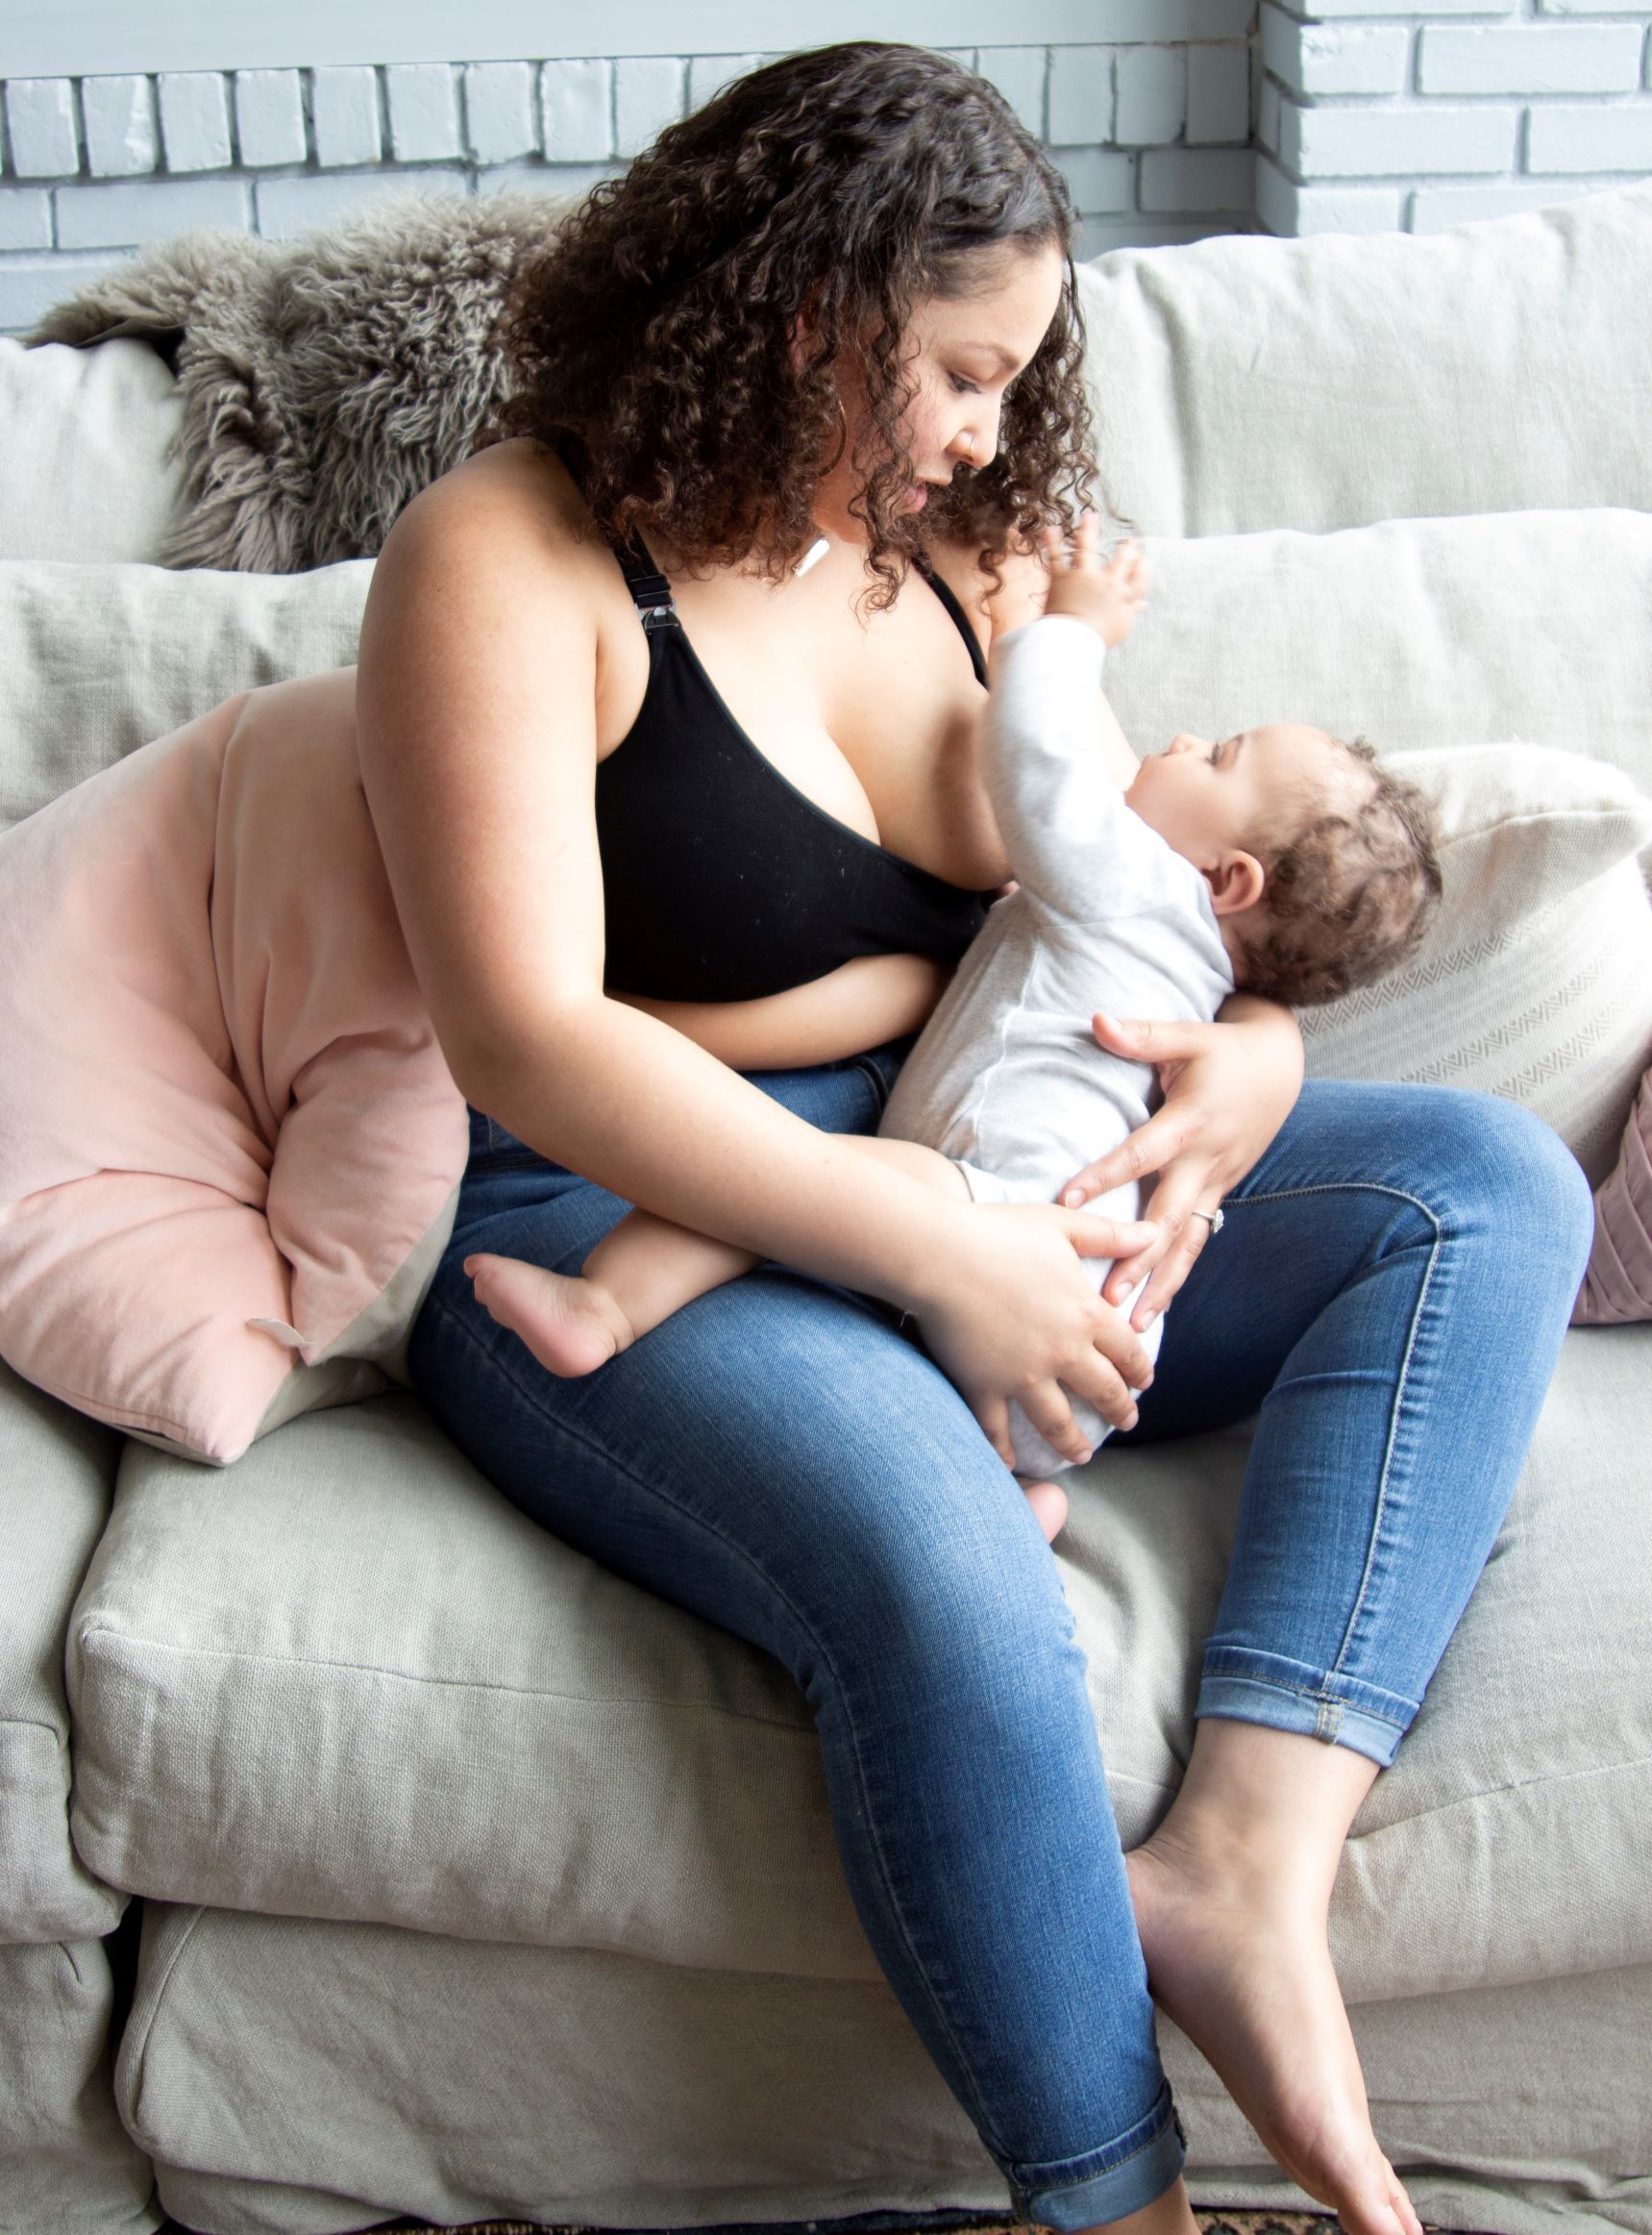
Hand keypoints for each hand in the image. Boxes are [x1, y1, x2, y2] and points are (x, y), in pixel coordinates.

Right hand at [910, 1200, 1159, 1468]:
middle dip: (1119, 1410)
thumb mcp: (1064, 1225)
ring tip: (1082, 1456)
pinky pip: (996, 1428)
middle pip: (1102, 1391)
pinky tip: (1009, 1466)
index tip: (1145, 1383)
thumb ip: (1111, 1235)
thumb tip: (1153, 1233)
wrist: (941, 1255)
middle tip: (1126, 1423)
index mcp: (1086, 1314)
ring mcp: (1023, 1376)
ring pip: (1057, 1421)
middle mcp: (1063, 1353)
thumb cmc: (1001, 1232)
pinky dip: (1001, 1451)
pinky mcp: (984, 1386)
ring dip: (1073, 1442)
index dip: (1139, 1369)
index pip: (1127, 1351)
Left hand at [1039, 515, 1149, 648]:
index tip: (1145, 562)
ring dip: (1088, 530)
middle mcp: (1107, 582)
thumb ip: (1131, 611)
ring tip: (1089, 516)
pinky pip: (1056, 556)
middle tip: (1130, 541)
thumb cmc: (1098, 638)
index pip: (1140, 579)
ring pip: (1087, 549)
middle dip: (1127, 549)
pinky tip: (1051, 528)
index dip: (1143, 569)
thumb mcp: (1121, 626)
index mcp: (1123, 597)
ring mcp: (1084, 578)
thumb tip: (1143, 604)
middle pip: (1120, 561)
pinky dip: (1052, 541)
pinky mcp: (1062, 578)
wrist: (1073, 640)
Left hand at [1059, 999, 1304, 1330]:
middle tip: (1107, 1300)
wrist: (1281, 1069)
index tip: (1067, 1199)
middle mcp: (1205, 1162)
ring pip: (1188, 1245)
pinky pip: (1197, 1244)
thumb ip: (1141, 1034)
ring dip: (1161, 1287)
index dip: (1106, 1176)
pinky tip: (1154, 1313)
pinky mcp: (1217, 1196)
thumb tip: (1096, 1019)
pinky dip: (1177, 1279)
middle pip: (1169, 1219)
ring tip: (1133, 1327)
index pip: (1142, 1154)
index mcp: (1191, 1123)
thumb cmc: (1224, 1051)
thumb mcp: (1188, 1034)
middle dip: (1139, 1261)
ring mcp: (1215, 1185)